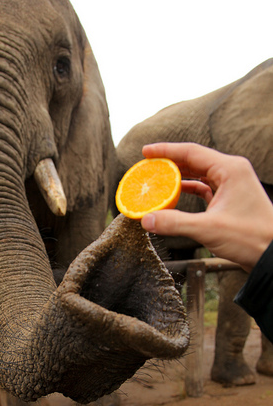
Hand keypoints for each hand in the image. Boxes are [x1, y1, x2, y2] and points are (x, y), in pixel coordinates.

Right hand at [140, 142, 272, 272]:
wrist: (272, 255)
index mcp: (230, 169)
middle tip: (147, 167)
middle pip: (194, 160)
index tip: (145, 152)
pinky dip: (188, 190)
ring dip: (178, 177)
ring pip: (199, 174)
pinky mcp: (230, 199)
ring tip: (156, 180)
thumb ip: (175, 223)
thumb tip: (146, 219)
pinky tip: (173, 195)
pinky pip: (204, 188)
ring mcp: (232, 185)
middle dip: (169, 163)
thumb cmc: (251, 238)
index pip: (192, 152)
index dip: (166, 150)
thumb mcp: (208, 229)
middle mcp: (231, 172)